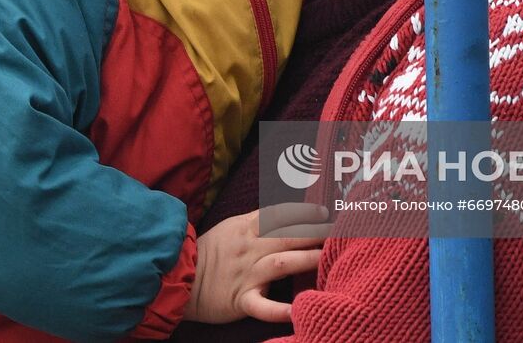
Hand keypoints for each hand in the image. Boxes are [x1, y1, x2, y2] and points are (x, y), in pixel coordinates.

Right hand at [182, 203, 330, 323]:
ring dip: (307, 260)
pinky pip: (262, 306)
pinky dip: (279, 310)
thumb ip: (258, 221)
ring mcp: (246, 274)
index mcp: (246, 228)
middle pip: (288, 236)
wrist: (179, 277)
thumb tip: (288, 213)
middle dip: (316, 232)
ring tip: (330, 258)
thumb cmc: (210, 251)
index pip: (280, 214)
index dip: (304, 211)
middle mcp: (249, 248)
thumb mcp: (232, 226)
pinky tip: (298, 312)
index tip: (326, 211)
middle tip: (342, 231)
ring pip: (281, 264)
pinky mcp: (241, 300)